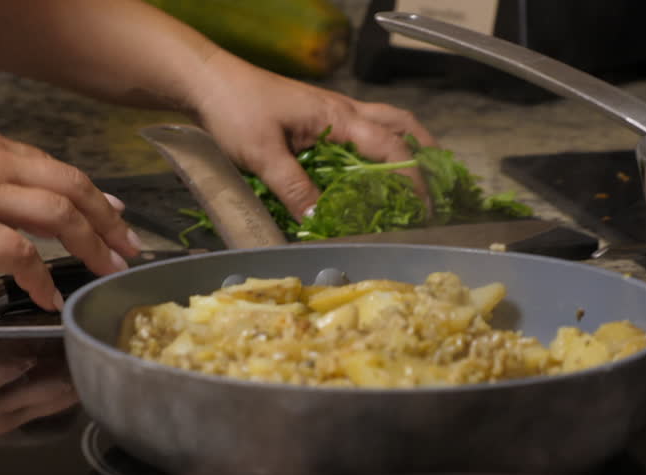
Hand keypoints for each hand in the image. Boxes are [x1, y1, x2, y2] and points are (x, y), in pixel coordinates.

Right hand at [0, 125, 141, 310]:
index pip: (58, 169)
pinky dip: (41, 277)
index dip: (93, 194)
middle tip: (130, 249)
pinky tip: (50, 298)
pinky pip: (21, 254)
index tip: (116, 212)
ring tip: (108, 271)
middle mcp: (0, 166)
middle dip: (109, 221)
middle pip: (74, 189)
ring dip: (91, 246)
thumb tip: (6, 192)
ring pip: (60, 216)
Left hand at [188, 52, 436, 219]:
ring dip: (405, 144)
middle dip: (424, 152)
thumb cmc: (235, 108)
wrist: (207, 81)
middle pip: (400, 124)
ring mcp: (331, 111)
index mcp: (338, 116)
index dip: (411, 178)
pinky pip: (361, 128)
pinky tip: (371, 165)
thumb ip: (294, 188)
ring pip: (384, 121)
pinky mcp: (316, 117)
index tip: (424, 206)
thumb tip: (320, 221)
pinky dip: (378, 144)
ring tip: (417, 171)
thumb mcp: (263, 155)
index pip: (390, 147)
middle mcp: (343, 110)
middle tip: (438, 182)